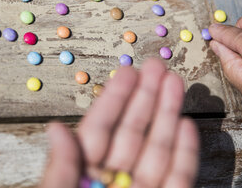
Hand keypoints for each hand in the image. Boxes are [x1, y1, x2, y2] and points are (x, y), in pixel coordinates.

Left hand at [40, 58, 199, 187]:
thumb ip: (61, 169)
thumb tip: (54, 128)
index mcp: (84, 175)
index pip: (100, 131)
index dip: (114, 99)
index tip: (127, 71)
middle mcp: (114, 181)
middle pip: (132, 133)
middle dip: (146, 97)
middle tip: (156, 65)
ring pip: (157, 150)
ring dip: (167, 114)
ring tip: (174, 82)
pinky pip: (178, 179)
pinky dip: (185, 153)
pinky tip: (186, 124)